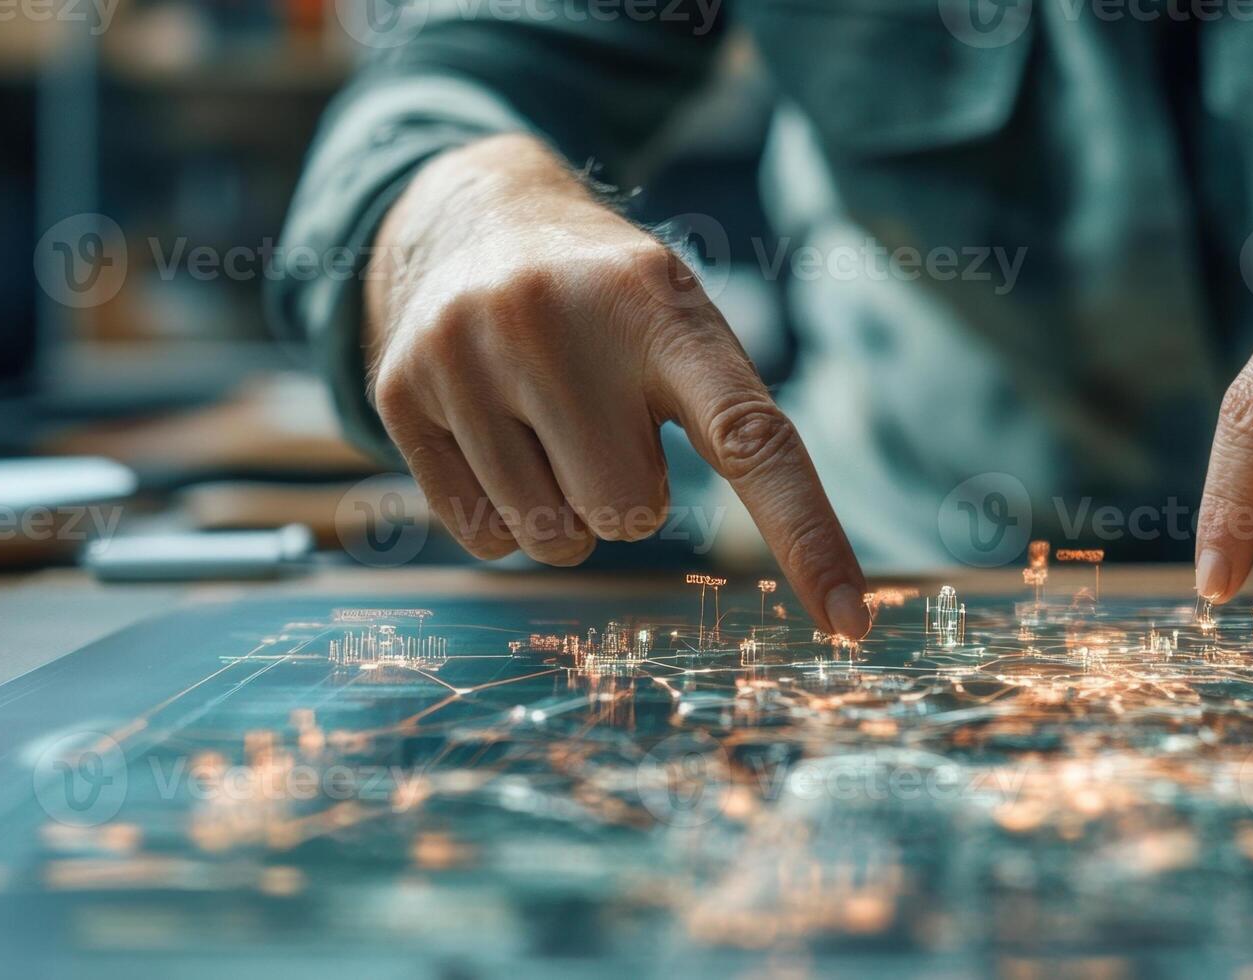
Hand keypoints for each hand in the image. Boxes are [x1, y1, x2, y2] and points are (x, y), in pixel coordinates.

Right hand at [365, 133, 870, 636]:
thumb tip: (810, 586)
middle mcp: (556, 319)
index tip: (852, 621)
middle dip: (628, 492)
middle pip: (629, 516)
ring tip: (546, 418)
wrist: (470, 216)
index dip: (807, 536)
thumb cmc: (609, 306)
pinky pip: (484, 540)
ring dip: (565, 508)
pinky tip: (495, 433)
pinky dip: (503, 514)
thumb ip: (732, 422)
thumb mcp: (680, 322)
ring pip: (553, 539)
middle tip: (604, 418)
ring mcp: (467, 352)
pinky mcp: (400, 390)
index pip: (752, 440)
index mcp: (661, 306)